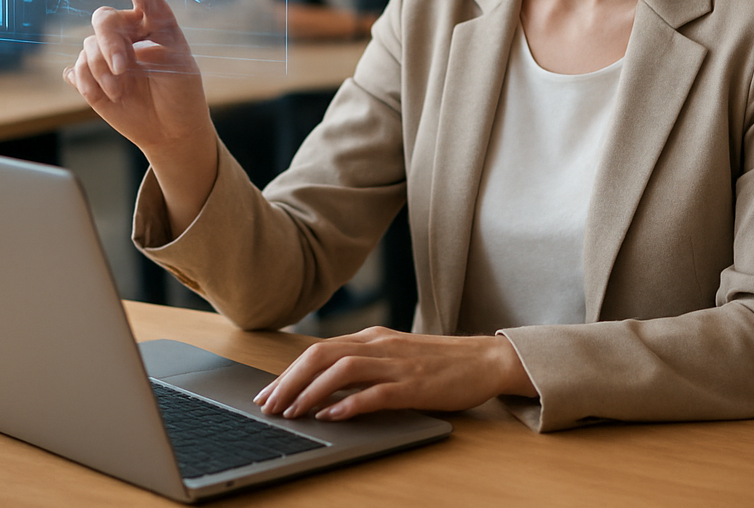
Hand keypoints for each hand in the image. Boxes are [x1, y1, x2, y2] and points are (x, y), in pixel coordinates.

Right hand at [61, 0, 217, 235]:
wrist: (172, 130)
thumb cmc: (182, 93)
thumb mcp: (177, 62)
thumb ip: (147, 44)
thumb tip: (118, 35)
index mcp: (153, 21)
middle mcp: (128, 32)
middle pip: (102, 19)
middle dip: (110, 43)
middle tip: (126, 68)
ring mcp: (107, 54)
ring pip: (88, 47)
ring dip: (105, 70)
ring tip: (124, 90)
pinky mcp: (91, 76)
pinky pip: (78, 70)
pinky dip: (92, 83)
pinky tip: (109, 95)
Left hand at [253, 327, 535, 421]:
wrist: (484, 359)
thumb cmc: (439, 362)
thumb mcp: (394, 355)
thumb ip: (364, 364)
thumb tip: (323, 385)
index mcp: (372, 337)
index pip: (318, 350)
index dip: (288, 372)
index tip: (268, 393)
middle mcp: (379, 345)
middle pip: (321, 355)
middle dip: (289, 381)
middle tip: (269, 405)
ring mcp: (396, 363)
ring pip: (342, 370)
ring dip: (311, 392)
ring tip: (292, 413)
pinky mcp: (414, 385)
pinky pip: (375, 392)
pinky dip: (349, 403)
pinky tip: (332, 415)